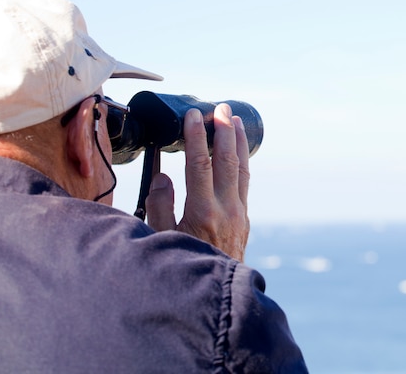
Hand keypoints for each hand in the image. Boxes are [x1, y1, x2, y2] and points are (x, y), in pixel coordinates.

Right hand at [145, 104, 249, 260]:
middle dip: (224, 131)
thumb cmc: (182, 267)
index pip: (200, 164)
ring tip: (236, 121)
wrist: (214, 296)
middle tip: (221, 108)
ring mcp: (239, 214)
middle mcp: (226, 209)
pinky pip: (244, 183)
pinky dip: (241, 162)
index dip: (196, 136)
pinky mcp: (244, 219)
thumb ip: (160, 206)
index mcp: (202, 212)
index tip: (193, 115)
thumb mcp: (161, 240)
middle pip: (227, 160)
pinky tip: (238, 153)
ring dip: (238, 143)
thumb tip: (163, 176)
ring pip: (242, 169)